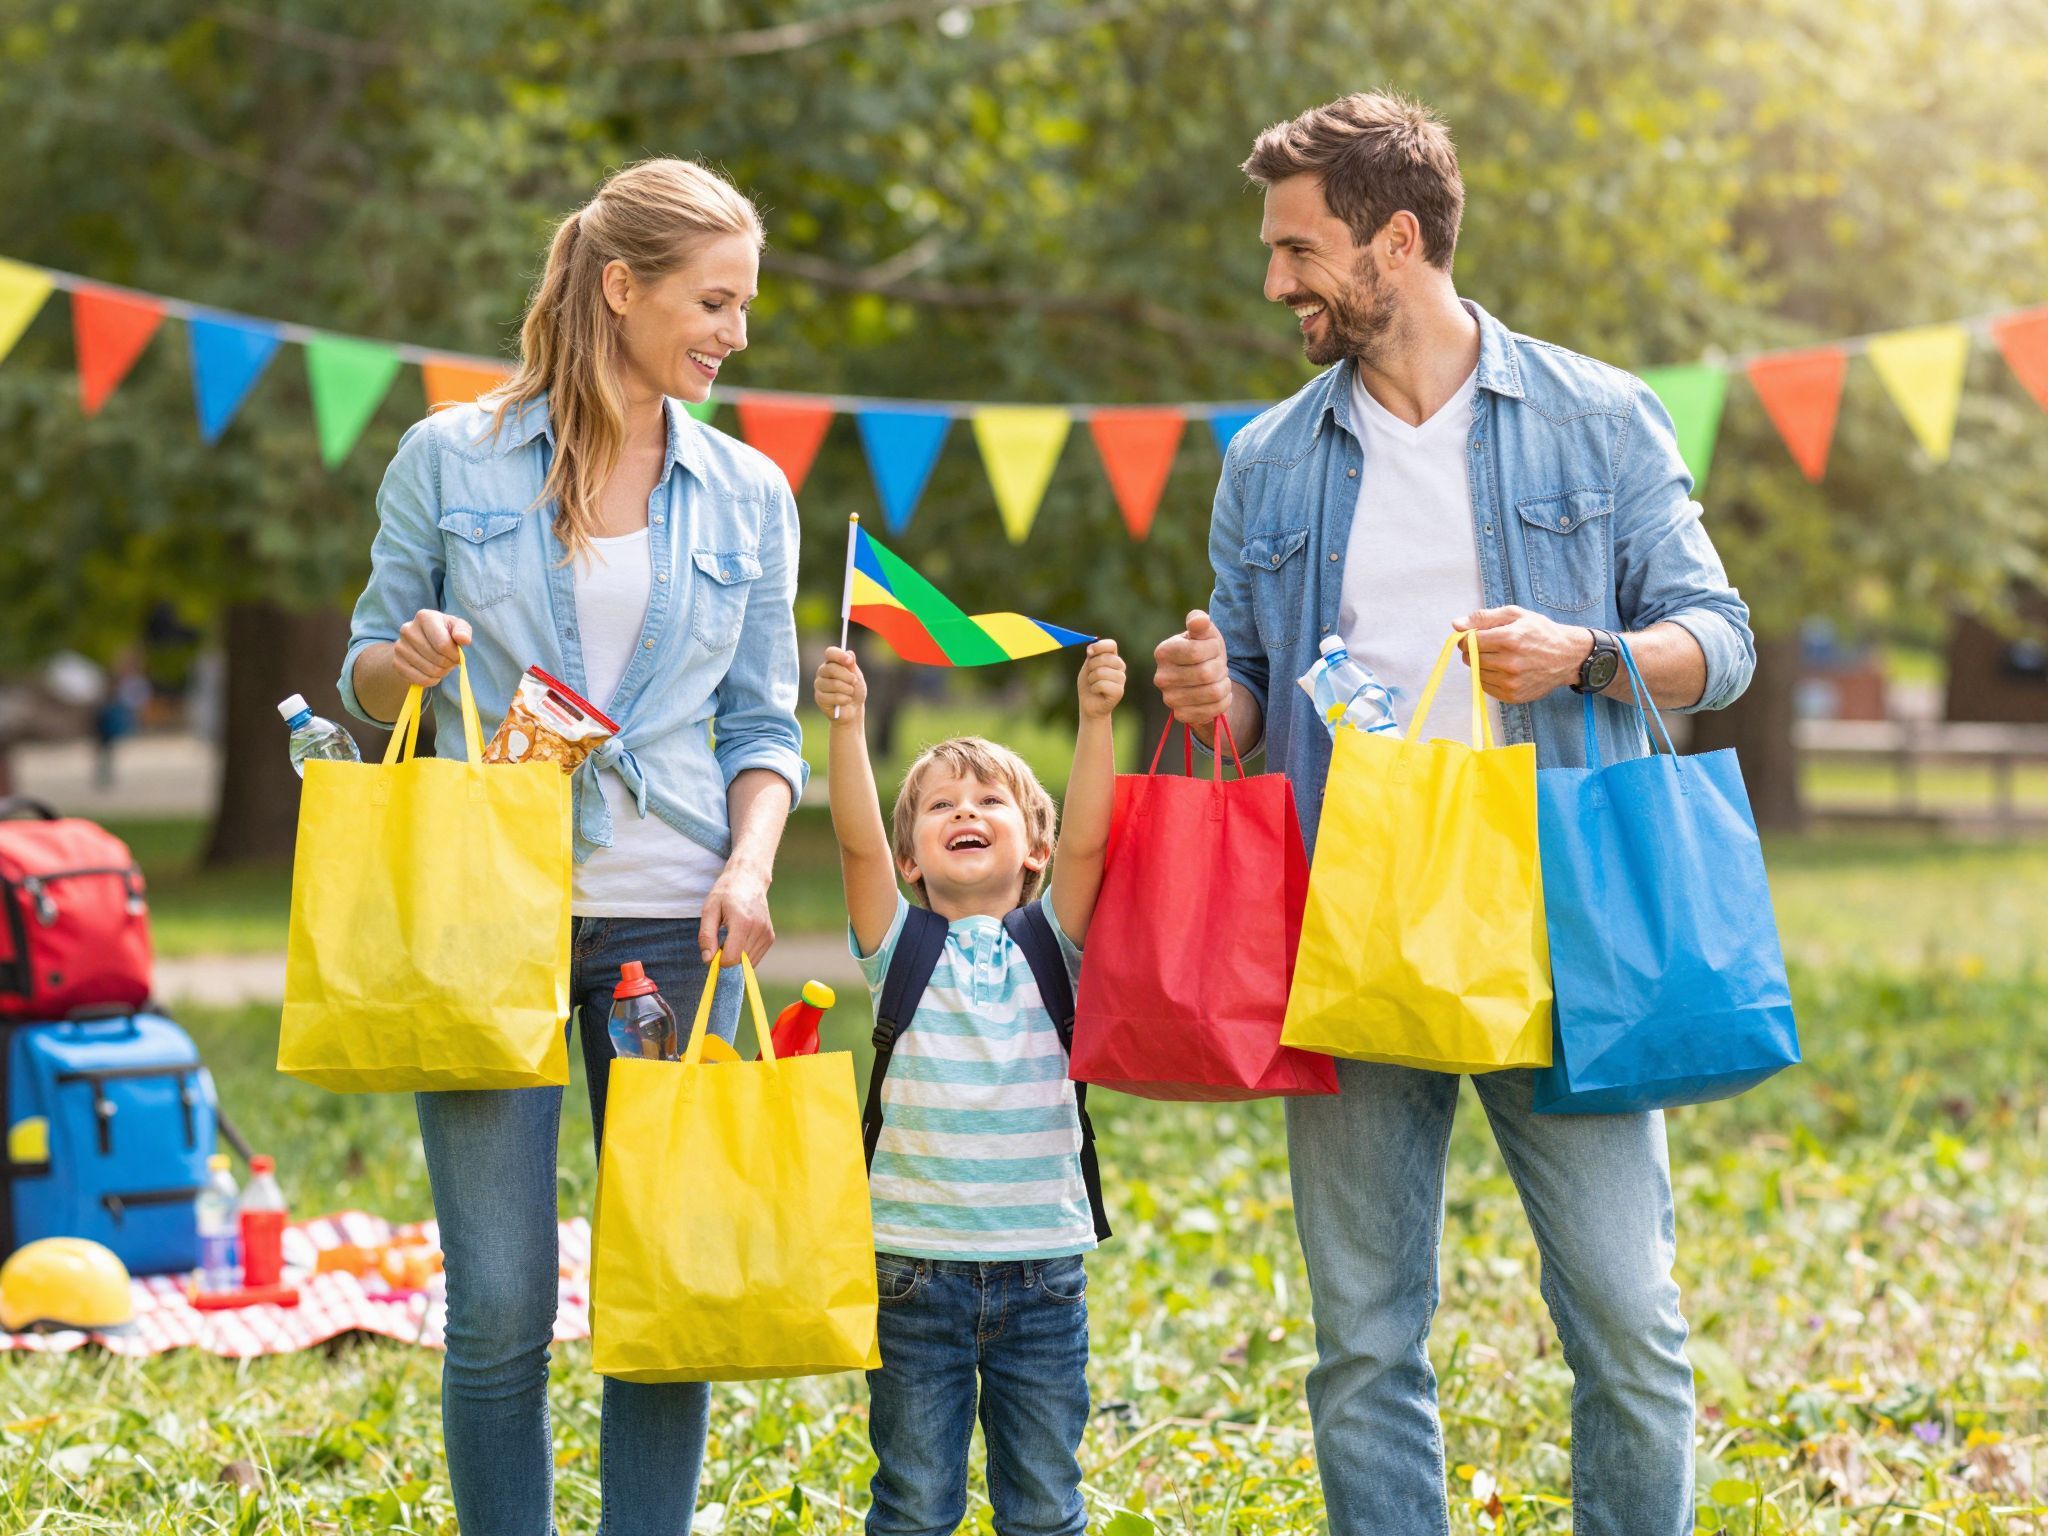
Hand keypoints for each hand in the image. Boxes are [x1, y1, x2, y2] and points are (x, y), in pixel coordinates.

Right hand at [392, 609, 471, 688]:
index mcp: (424, 617)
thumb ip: (463, 631)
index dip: (455, 654)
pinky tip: (433, 673)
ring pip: (429, 670)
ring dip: (441, 672)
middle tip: (450, 661)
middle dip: (449, 663)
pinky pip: (419, 679)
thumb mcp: (456, 626)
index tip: (458, 655)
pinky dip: (431, 680)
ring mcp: (400, 646)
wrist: (421, 641)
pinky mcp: (397, 663)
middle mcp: (408, 629)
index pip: (443, 644)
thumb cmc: (444, 632)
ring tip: (441, 665)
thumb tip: (463, 639)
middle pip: (437, 658)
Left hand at [699, 864, 773, 965]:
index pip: (732, 959)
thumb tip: (708, 960)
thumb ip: (706, 936)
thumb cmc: (726, 893)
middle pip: (740, 962)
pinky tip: (739, 938)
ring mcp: (767, 934)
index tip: (712, 951)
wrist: (749, 879)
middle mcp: (759, 929)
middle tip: (720, 942)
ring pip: (748, 963)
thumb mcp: (709, 910)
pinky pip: (755, 958)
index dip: (718, 961)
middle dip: (727, 959)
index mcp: (743, 922)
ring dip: (736, 957)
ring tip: (730, 937)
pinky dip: (745, 954)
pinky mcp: (770, 937)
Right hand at [814, 646, 865, 719]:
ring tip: (851, 693)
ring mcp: (819, 684)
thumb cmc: (855, 690)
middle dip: (847, 676)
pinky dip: (843, 699)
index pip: (830, 653)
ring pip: (833, 684)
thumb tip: (850, 653)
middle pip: (831, 668)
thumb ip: (852, 666)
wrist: (853, 709)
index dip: (839, 655)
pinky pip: (832, 697)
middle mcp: (822, 672)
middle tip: (854, 681)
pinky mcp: (819, 698)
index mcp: (832, 663)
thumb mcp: (857, 676)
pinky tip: (846, 701)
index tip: (850, 661)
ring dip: (847, 689)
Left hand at [1077, 639, 1124, 718]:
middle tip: (1090, 675)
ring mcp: (1121, 679)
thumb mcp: (1087, 667)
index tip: (1088, 653)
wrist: (1090, 704)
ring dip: (1091, 679)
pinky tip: (1097, 692)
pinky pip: (1102, 684)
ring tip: (1093, 684)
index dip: (1099, 646)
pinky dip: (1094, 688)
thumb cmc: (1089, 684)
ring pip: (1101, 672)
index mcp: (1113, 657)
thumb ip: (1091, 656)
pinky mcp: (1119, 691)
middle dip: (1091, 667)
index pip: (1111, 644)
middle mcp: (1120, 666)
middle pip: (1104, 658)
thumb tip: (1091, 647)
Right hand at [1152, 610, 1230, 726]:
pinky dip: (1223, 701)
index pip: (1197, 651)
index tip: (1212, 649)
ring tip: (1218, 679)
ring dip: (1224, 685)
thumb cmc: (1204, 650)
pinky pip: (1212, 710)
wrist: (1204, 681)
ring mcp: (1169, 698)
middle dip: (1220, 668)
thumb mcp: (1204, 633)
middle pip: (1206, 673)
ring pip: (1213, 692)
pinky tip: (1218, 695)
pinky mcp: (1181, 715)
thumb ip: (1200, 623)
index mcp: (1163, 652)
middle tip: (1217, 666)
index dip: (1213, 649)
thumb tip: (1200, 619)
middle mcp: (1161, 677)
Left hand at [1453, 607, 1593, 703]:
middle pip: (1470, 658)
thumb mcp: (1515, 614)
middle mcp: (1509, 663)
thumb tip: (1456, 625)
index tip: (1477, 636)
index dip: (1468, 637)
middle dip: (1474, 650)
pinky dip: (1489, 678)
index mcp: (1509, 639)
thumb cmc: (1540, 632)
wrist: (1567, 657)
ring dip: (1482, 665)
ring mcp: (1511, 682)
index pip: (1469, 641)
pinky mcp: (1513, 696)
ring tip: (1500, 657)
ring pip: (1476, 673)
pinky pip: (1486, 687)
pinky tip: (1504, 670)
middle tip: (1491, 646)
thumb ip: (1483, 618)